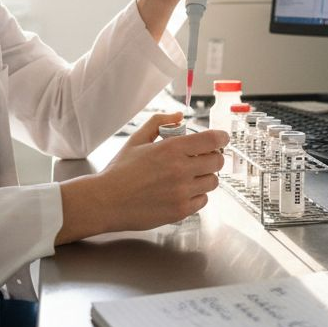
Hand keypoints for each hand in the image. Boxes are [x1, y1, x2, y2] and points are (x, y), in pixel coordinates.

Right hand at [55, 113, 227, 242]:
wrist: (106, 201)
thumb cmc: (119, 171)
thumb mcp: (136, 139)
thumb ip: (159, 122)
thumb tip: (179, 116)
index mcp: (171, 149)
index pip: (212, 140)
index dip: (221, 137)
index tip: (221, 138)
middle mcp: (181, 170)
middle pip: (217, 161)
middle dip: (213, 157)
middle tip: (203, 158)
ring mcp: (182, 192)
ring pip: (213, 182)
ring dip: (205, 176)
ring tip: (190, 176)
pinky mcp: (181, 210)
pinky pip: (203, 200)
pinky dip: (197, 195)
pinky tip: (183, 191)